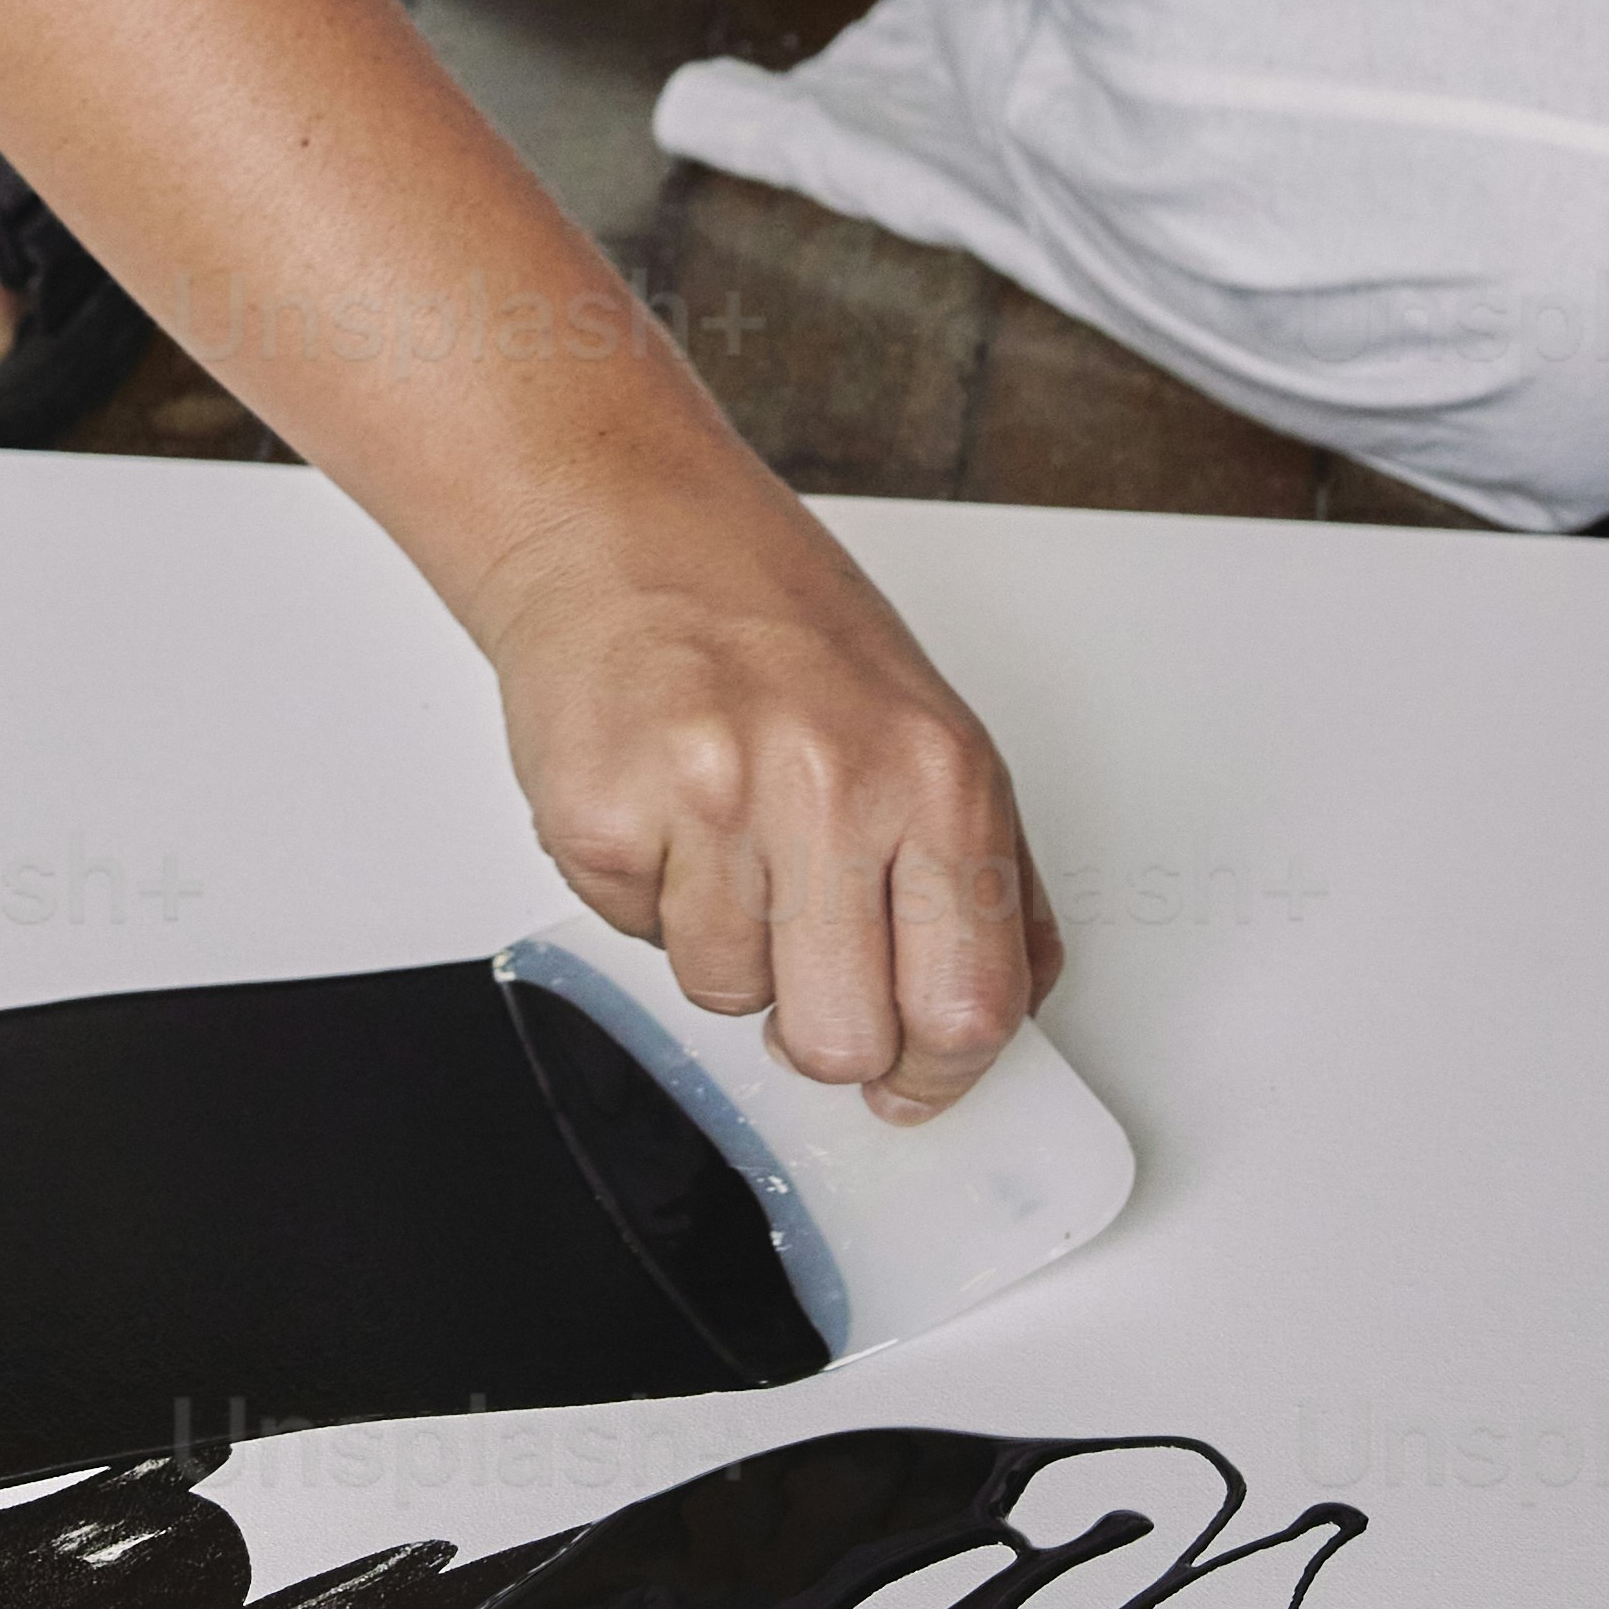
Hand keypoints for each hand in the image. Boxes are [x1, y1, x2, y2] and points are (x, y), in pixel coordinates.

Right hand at [458, 484, 1059, 1120]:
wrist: (621, 527)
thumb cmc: (775, 623)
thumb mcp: (928, 726)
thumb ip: (985, 875)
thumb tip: (1007, 1008)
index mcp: (937, 772)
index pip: (969, 1005)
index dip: (937, 1074)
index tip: (912, 1082)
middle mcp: (832, 783)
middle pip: (842, 1040)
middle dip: (820, 1027)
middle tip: (805, 956)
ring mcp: (709, 800)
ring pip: (726, 997)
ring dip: (724, 940)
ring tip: (723, 829)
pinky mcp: (601, 815)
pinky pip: (634, 938)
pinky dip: (644, 893)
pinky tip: (661, 804)